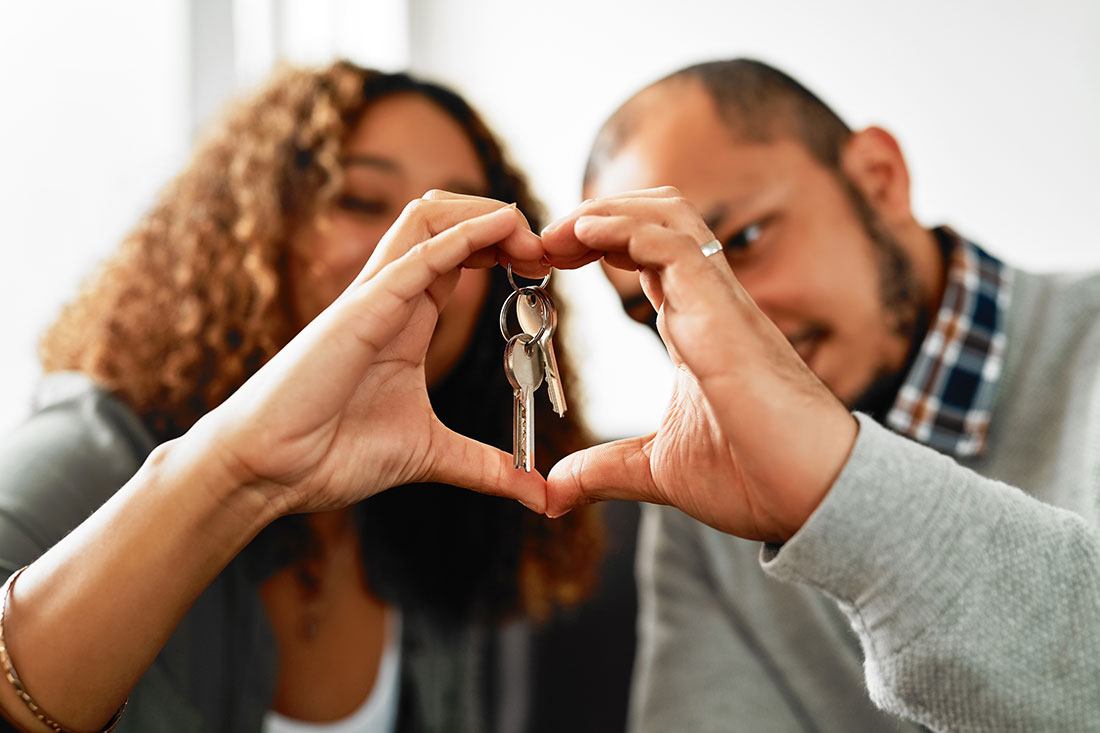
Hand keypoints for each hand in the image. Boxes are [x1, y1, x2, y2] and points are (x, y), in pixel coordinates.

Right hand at [187, 192, 546, 515]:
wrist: (269, 471)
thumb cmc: (332, 453)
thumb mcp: (432, 455)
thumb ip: (486, 467)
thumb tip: (539, 496)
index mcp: (408, 318)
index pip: (460, 255)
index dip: (505, 248)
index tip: (549, 267)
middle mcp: (391, 297)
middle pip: (445, 219)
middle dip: (499, 220)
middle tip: (549, 250)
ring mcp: (372, 299)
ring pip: (425, 218)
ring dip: (483, 215)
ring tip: (528, 236)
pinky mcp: (358, 313)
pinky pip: (413, 259)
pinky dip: (460, 237)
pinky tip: (499, 229)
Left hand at [541, 188, 857, 541]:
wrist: (815, 499)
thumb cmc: (755, 477)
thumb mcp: (656, 471)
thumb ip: (604, 471)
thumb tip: (552, 491)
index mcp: (693, 327)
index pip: (643, 255)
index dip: (594, 243)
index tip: (546, 259)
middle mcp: (708, 305)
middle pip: (657, 218)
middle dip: (596, 214)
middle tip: (545, 241)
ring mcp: (720, 306)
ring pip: (669, 218)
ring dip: (608, 211)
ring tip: (560, 230)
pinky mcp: (725, 319)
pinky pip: (678, 249)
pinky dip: (629, 231)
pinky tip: (587, 234)